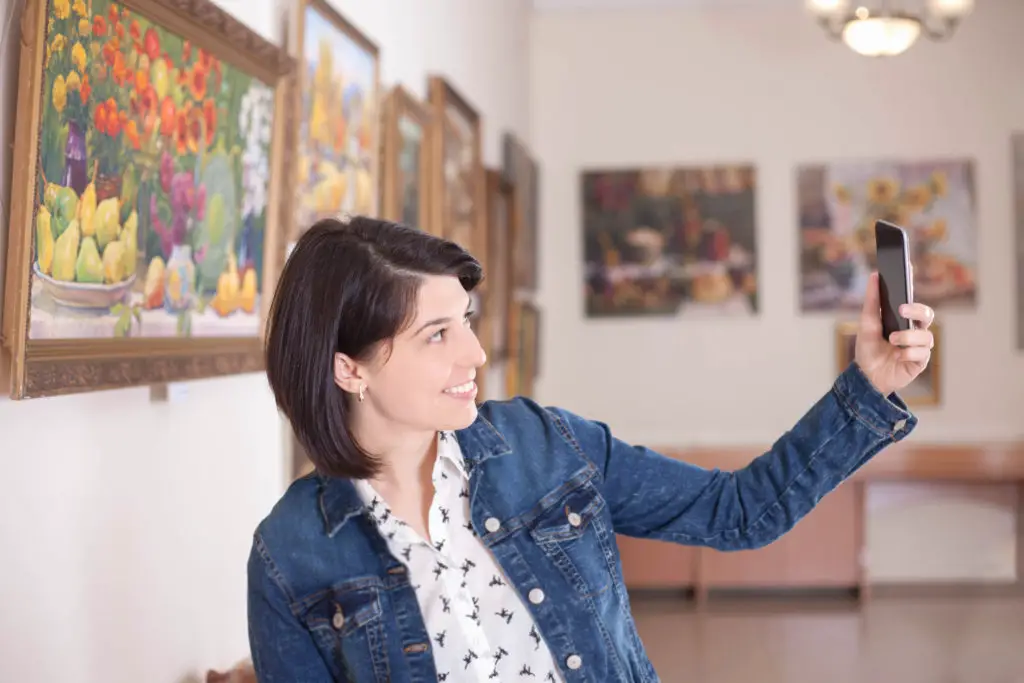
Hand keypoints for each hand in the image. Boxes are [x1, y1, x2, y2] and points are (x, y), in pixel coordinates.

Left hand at [854, 271, 934, 396]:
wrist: (866, 376)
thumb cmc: (868, 349)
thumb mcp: (866, 324)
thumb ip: (872, 301)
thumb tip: (874, 275)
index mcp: (904, 320)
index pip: (913, 301)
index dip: (913, 285)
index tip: (908, 269)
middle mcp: (915, 331)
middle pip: (928, 315)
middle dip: (917, 311)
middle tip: (902, 310)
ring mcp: (919, 347)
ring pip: (926, 336)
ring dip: (908, 337)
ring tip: (892, 340)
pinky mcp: (920, 362)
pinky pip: (922, 354)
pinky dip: (908, 353)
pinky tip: (897, 355)